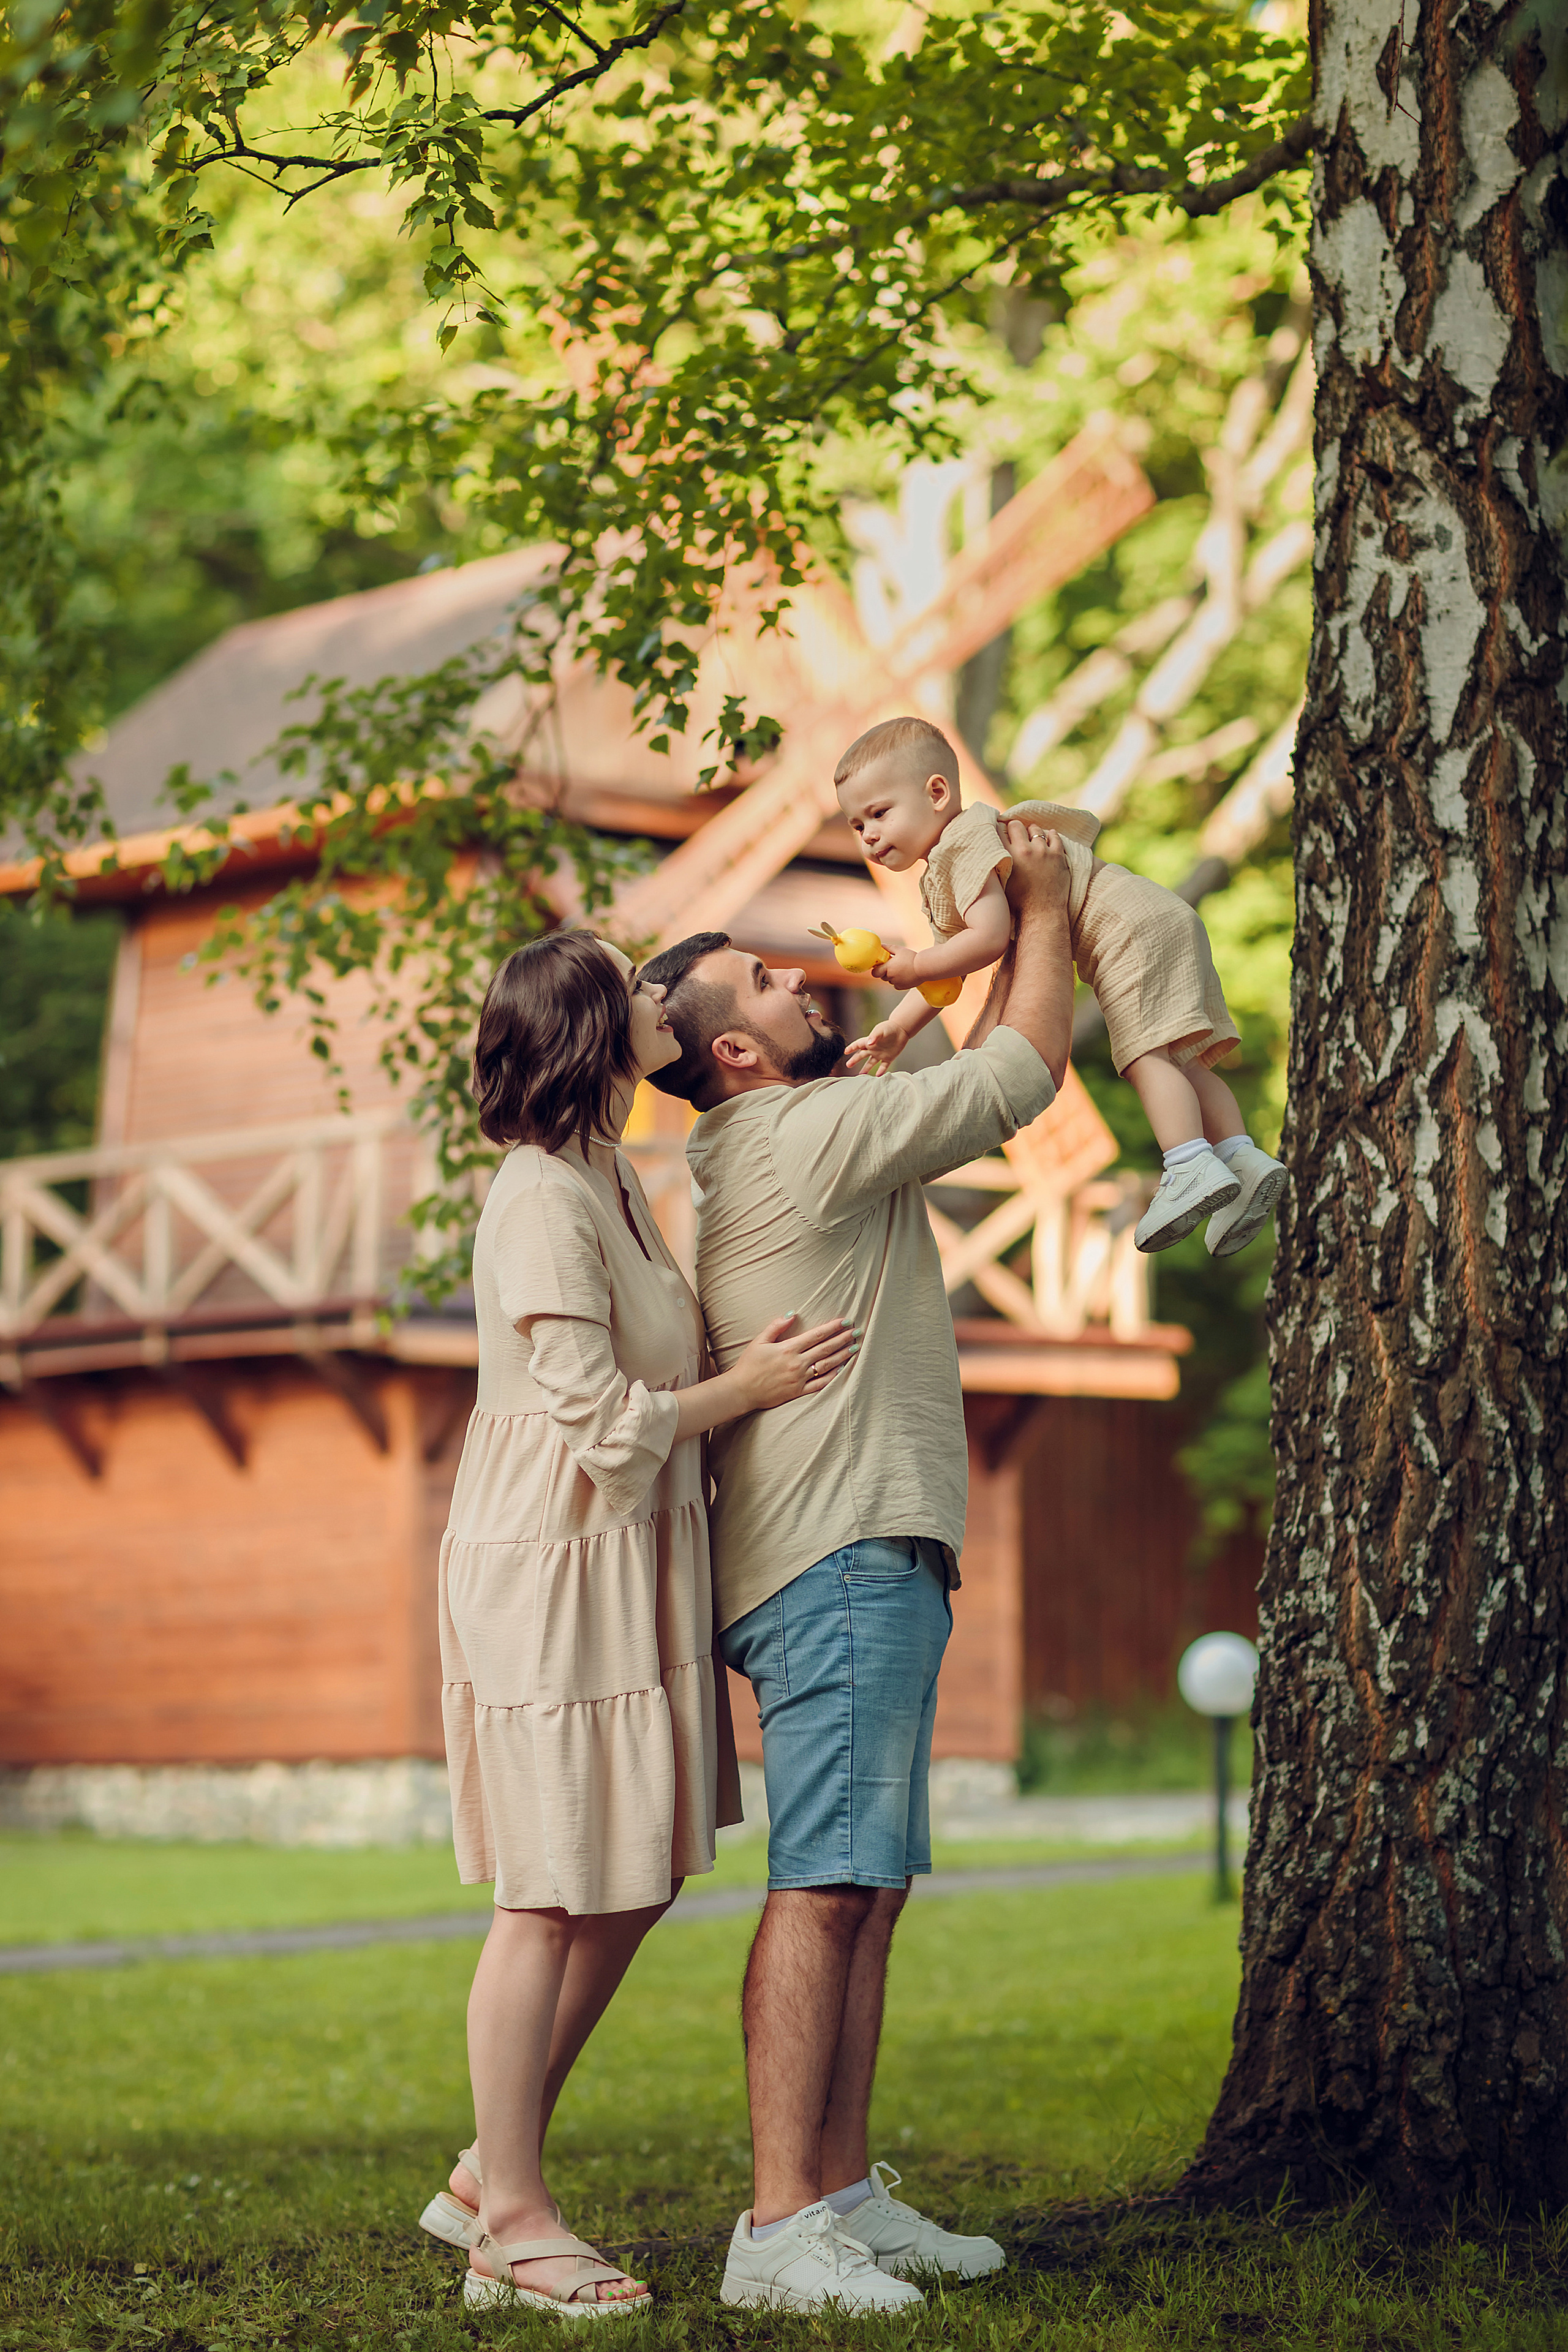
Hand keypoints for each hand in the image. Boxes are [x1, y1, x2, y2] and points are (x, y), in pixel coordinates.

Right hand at [731, 1314, 857, 1410]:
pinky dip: (832, 1377)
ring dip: (842, 1356)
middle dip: (843, 1339)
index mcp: (788, 1348)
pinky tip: (842, 1369)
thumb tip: (792, 1313)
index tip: (845, 1321)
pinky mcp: (798, 1392)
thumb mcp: (759, 1341)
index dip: (832, 1327)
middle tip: (857, 1332)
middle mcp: (797, 1363)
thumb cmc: (748, 1365)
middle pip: (825, 1348)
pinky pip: (820, 1384)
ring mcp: (799, 1379)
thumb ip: (776, 1326)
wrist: (741, 1391)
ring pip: (827, 1365)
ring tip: (854, 1348)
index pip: (816, 1335)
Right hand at [845, 1020, 907, 1074]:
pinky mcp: (889, 1057)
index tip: (845, 1052)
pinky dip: (881, 1071)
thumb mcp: (881, 1030)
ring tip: (861, 1075)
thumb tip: (869, 1044)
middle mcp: (873, 1048)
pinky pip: (883, 1066)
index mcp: (869, 1042)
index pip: (858, 1045)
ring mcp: (880, 1054)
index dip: (851, 1048)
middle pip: (861, 1055)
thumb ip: (874, 1036)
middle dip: (854, 1060)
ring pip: (871, 1063)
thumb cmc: (890, 1027)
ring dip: (866, 1069)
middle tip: (848, 1065)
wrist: (902, 1029)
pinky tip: (878, 1076)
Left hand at [875, 947, 920, 989]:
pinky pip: (896, 985)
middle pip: (882, 976)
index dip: (876, 969)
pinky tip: (904, 975)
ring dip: (892, 976)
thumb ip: (888, 948)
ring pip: (890, 980)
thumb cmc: (912, 957)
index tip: (880, 965)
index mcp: (888, 967)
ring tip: (901, 969)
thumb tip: (881, 946)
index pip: (875, 972)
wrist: (924, 967)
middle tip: (892, 965)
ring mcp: (896, 983)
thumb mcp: (899, 949)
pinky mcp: (902, 987)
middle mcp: (891, 976)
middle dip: (885, 971)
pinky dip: (898, 981)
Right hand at [1001, 822, 1069, 912]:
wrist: (1042, 913)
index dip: (998, 829)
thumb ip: (998, 864)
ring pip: (1036, 829)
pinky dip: (1050, 836)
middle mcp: (1026, 850)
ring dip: (1031, 832)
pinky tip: (1046, 838)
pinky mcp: (1058, 855)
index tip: (998, 829)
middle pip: (1016, 825)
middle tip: (1014, 832)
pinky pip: (1054, 836)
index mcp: (1009, 856)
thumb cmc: (1019, 902)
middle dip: (1014, 827)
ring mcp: (1044, 851)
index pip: (999, 832)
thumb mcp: (1002, 882)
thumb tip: (992, 851)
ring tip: (1030, 837)